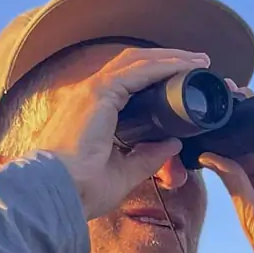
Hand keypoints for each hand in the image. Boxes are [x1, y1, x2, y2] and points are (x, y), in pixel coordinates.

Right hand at [31, 47, 208, 219]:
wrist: (55, 194)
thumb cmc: (80, 189)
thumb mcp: (123, 173)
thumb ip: (148, 157)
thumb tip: (172, 144)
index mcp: (94, 112)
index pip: (129, 83)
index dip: (157, 77)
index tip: (184, 80)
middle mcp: (91, 95)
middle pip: (135, 66)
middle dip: (168, 61)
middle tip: (197, 64)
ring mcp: (93, 91)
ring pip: (138, 62)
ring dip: (170, 58)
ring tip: (197, 61)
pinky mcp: (99, 94)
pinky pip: (138, 71)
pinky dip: (163, 66)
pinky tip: (184, 66)